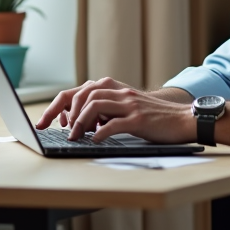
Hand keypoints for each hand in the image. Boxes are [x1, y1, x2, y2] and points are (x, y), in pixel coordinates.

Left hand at [36, 78, 195, 142]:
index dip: (59, 105)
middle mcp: (120, 93)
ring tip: (74, 136)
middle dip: (66, 113)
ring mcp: (130, 104)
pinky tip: (94, 141)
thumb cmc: (152, 117)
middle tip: (61, 130)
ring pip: (95, 105)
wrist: (182, 118)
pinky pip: (115, 124)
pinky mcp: (139, 119)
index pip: (79, 91)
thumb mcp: (126, 108)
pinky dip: (100, 132)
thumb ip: (106, 110)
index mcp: (114, 89)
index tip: (46, 121)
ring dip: (80, 122)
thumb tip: (79, 122)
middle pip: (83, 95)